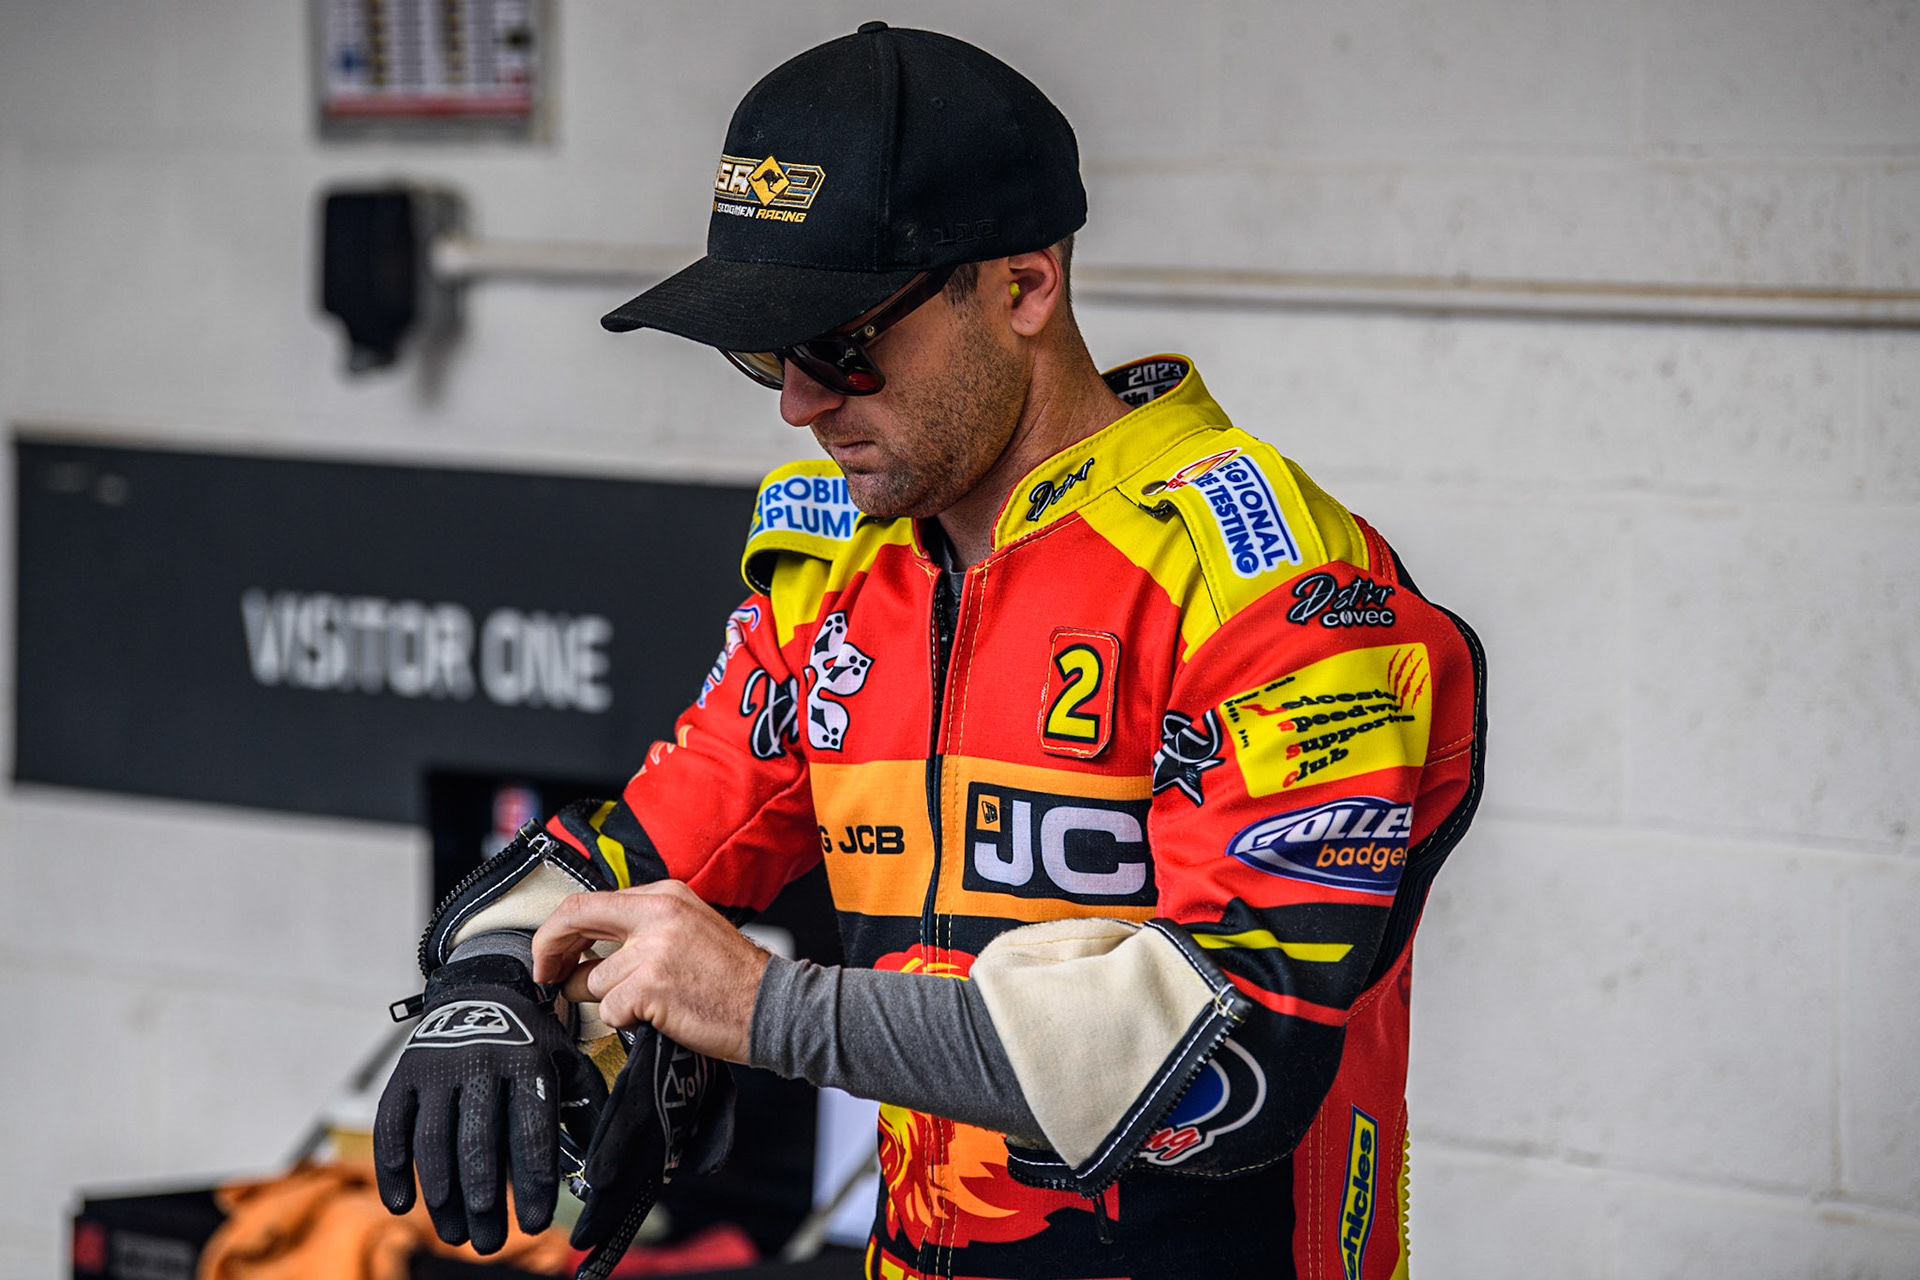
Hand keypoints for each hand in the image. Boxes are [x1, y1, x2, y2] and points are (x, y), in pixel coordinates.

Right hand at [373, 956, 607, 1252]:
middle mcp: (480, 1062)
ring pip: (434, 1138)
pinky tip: (403, 1204)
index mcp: (527, 1060)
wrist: (482, 987)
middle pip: (478, 1139)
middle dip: (485, 1197)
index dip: (532, 1179)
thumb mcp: (565, 1061)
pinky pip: (392, 1125)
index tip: (535, 1224)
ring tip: (455, 1233)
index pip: (531, 1128)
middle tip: (490, 1242)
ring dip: (442, 1192)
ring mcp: (437, 1067)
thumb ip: (584, 1108)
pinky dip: (392, 1167)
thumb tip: (601, 1167)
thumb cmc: (531, 1039)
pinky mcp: (403, 1074)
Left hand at [530, 881, 771, 1063]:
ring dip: (610, 1001)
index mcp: (665, 894)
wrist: (772, 1005)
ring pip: (592, 981)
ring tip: (648, 1003)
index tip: (551, 954)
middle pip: (574, 921)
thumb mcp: (690, 927)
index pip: (589, 901)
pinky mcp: (651, 986)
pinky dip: (628, 1020)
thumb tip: (587, 948)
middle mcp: (656, 913)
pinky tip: (659, 1015)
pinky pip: (610, 1010)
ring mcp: (653, 949)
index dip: (558, 930)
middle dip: (550, 954)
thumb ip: (643, 926)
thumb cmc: (733, 977)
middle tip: (549, 977)